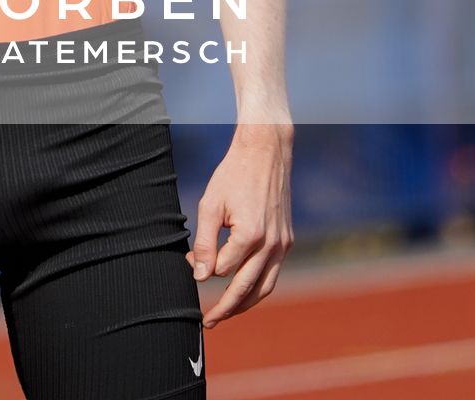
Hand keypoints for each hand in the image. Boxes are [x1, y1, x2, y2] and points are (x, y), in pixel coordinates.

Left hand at [186, 123, 293, 328]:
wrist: (266, 153)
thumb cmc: (233, 175)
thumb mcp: (210, 205)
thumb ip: (204, 242)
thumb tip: (199, 276)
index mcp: (252, 235)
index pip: (223, 269)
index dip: (202, 270)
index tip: (187, 266)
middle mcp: (272, 245)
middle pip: (247, 289)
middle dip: (226, 308)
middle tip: (208, 322)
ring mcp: (283, 245)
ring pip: (264, 287)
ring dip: (245, 305)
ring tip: (225, 315)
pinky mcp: (287, 241)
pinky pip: (273, 273)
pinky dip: (258, 287)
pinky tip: (243, 292)